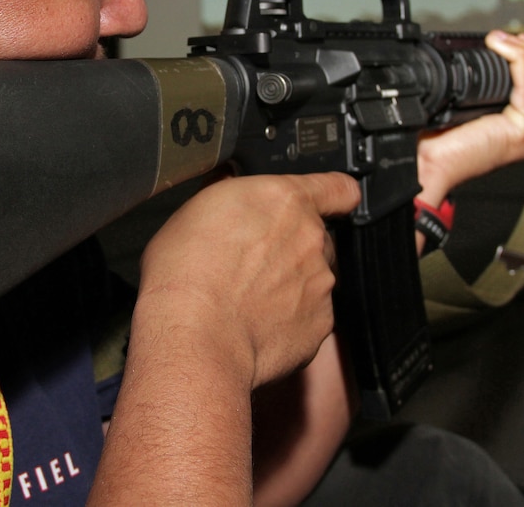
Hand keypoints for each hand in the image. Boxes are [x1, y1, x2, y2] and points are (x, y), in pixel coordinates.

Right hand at [134, 172, 360, 388]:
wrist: (194, 336)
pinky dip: (289, 320)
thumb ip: (230, 199)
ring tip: (246, 300)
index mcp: (285, 201)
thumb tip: (231, 193)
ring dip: (290, 285)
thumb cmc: (185, 274)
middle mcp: (311, 237)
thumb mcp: (194, 211)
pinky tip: (254, 324)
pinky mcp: (320, 323)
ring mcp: (320, 282)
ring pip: (313, 278)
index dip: (333, 197)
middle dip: (292, 247)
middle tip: (252, 263)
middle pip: (316, 237)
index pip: (338, 188)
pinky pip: (310, 316)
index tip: (329, 203)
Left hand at [416, 30, 523, 204]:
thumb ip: (482, 93)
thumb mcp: (464, 109)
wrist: (426, 164)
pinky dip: (518, 60)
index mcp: (517, 129)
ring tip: (506, 39)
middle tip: (521, 38)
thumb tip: (488, 64)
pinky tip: (503, 47)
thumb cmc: (437, 142)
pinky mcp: (520, 130)